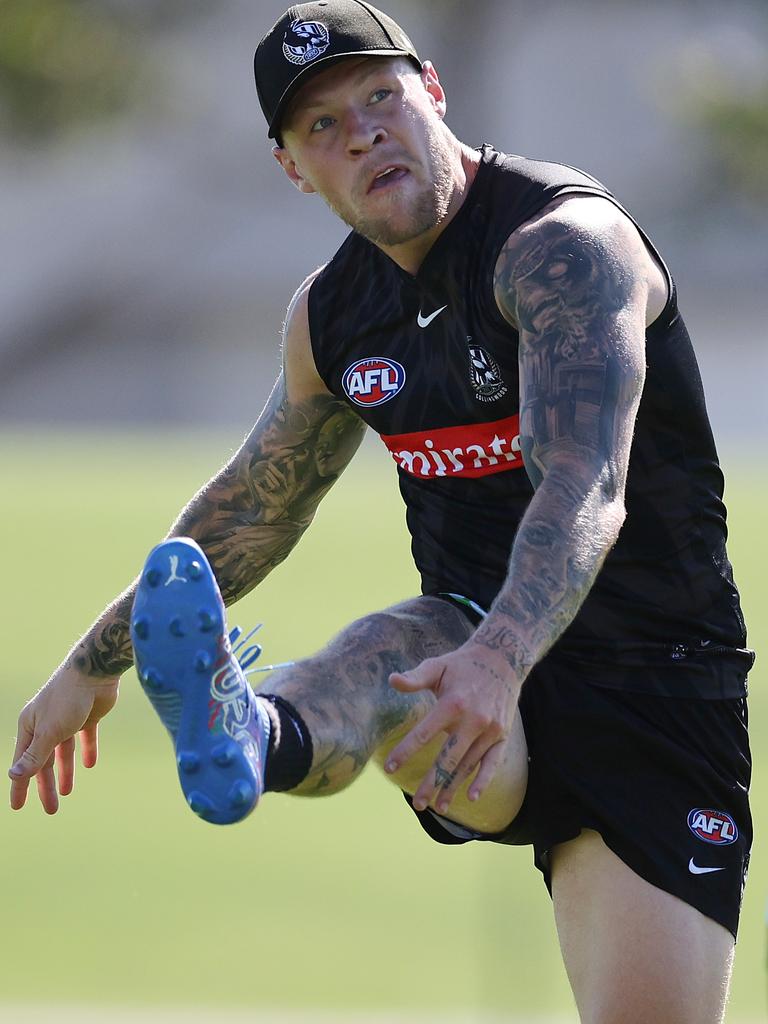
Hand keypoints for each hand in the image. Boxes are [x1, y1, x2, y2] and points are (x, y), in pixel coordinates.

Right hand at [9, 664, 118, 813]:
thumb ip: (34, 756)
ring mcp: (68, 719)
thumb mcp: (49, 732)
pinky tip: (90, 764)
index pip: (23, 762)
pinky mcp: (88, 715)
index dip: (21, 785)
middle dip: (46, 785)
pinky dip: (87, 750)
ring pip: (64, 751)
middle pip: (44, 760)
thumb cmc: (67, 699)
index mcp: (31, 726)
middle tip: (51, 810)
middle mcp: (46, 723)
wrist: (95, 671)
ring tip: (68, 792)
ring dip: (65, 771)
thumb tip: (14, 776)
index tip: (18, 807)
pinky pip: (86, 737)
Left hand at [385, 644, 519, 815]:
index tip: (390, 768)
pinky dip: (483, 780)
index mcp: (452, 703)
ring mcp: (489, 729)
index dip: (406, 751)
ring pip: (468, 764)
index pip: (424, 733)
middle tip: (417, 805)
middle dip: (431, 783)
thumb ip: (415, 677)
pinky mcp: (502, 735)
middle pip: (448, 758)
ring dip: (453, 787)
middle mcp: (472, 719)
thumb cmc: (462, 665)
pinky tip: (472, 797)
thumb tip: (391, 680)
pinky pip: (493, 762)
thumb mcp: (437, 666)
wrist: (503, 658)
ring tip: (439, 807)